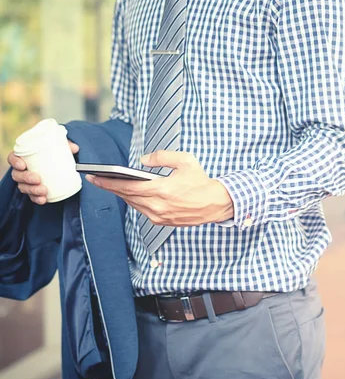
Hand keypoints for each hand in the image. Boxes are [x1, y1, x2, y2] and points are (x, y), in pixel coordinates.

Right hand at [7, 141, 79, 204]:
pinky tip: (43, 199)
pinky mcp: (33, 190)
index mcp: (23, 157)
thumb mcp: (58, 146)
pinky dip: (37, 198)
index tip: (22, 165)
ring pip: (23, 187)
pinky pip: (32, 196)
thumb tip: (75, 148)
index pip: (12, 158)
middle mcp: (22, 170)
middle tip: (37, 179)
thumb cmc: (52, 153)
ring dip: (32, 190)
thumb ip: (66, 145)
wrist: (57, 163)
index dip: (15, 162)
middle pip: (17, 175)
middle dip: (26, 178)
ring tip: (44, 191)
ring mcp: (26, 181)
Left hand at [86, 150, 233, 225]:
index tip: (94, 177)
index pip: (128, 186)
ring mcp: (160, 216)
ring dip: (122, 195)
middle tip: (96, 180)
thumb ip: (162, 156)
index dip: (108, 182)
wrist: (216, 204)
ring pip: (134, 204)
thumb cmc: (201, 182)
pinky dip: (135, 202)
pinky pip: (143, 210)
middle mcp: (158, 206)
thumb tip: (144, 160)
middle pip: (127, 196)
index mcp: (162, 190)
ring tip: (111, 185)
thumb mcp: (185, 161)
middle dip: (110, 187)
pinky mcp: (163, 222)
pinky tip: (131, 194)